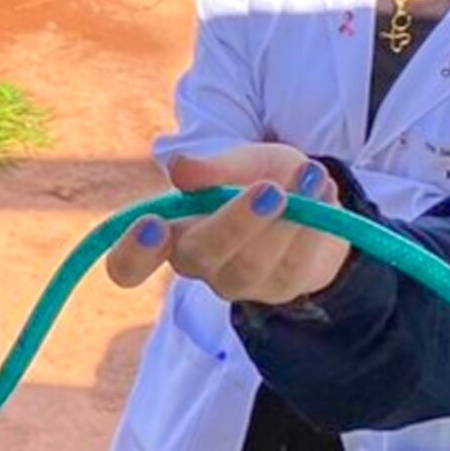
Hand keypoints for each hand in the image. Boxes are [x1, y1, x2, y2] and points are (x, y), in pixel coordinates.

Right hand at [105, 147, 347, 308]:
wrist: (309, 200)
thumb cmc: (257, 179)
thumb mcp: (238, 161)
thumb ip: (212, 168)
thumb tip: (179, 169)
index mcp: (170, 234)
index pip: (127, 266)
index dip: (132, 254)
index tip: (153, 224)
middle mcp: (197, 264)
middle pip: (200, 257)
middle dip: (234, 222)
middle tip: (269, 189)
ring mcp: (239, 282)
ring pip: (252, 264)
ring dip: (285, 220)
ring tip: (310, 174)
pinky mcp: (281, 288)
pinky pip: (295, 265)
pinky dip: (313, 224)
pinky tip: (322, 189)